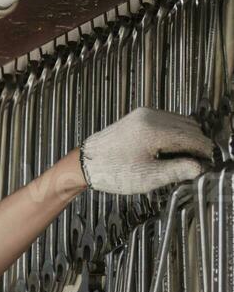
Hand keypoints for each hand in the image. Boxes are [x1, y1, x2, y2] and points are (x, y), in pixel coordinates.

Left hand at [80, 107, 213, 193]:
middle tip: (197, 163)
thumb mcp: (148, 177)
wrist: (84, 164)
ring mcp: (144, 114)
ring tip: (183, 158)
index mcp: (153, 130)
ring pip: (179, 122)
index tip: (207, 163)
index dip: (203, 151)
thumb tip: (200, 167)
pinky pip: (167, 121)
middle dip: (196, 144)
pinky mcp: (139, 116)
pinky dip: (174, 133)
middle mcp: (150, 116)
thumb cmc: (112, 172)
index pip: (191, 137)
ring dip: (186, 138)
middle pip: (189, 127)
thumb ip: (178, 170)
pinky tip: (170, 149)